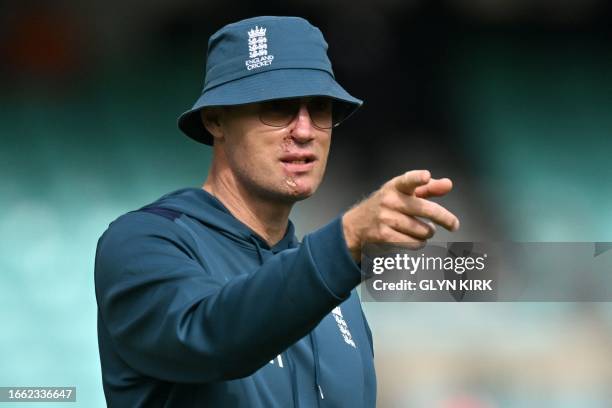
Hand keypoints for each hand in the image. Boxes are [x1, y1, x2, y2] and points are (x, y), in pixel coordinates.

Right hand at [342, 170, 459, 260]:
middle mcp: (390, 200)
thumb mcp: (404, 193)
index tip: (426, 176)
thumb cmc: (388, 206)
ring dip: (427, 232)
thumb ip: (428, 188)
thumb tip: (449, 184)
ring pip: (423, 230)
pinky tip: (414, 239)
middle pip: (427, 210)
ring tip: (421, 230)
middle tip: (454, 225)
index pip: (408, 180)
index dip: (417, 178)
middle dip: (445, 219)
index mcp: (396, 186)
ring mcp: (386, 219)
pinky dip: (419, 243)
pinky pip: (414, 243)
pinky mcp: (384, 236)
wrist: (357, 225)